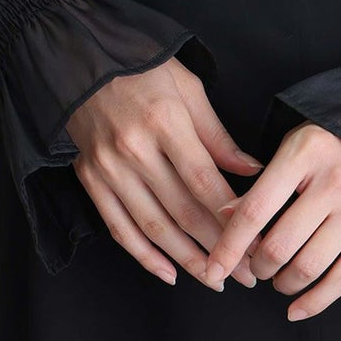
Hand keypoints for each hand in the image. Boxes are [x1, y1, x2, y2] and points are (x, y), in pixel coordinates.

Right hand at [65, 55, 265, 289]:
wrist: (84, 61)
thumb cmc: (144, 68)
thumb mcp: (188, 87)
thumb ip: (217, 135)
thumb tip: (252, 171)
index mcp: (164, 121)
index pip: (203, 181)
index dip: (231, 217)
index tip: (256, 240)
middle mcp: (134, 149)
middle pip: (182, 211)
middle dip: (218, 248)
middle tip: (245, 273)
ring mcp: (109, 168)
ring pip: (153, 227)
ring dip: (187, 260)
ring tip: (215, 279)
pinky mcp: (90, 179)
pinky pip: (119, 228)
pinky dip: (144, 256)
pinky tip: (169, 273)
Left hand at [202, 120, 340, 320]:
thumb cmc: (336, 139)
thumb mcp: (295, 144)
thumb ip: (262, 181)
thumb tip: (224, 214)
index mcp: (305, 153)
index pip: (256, 208)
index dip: (229, 245)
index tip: (213, 268)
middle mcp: (333, 181)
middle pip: (280, 245)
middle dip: (258, 265)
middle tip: (255, 264)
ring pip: (307, 267)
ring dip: (282, 283)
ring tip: (277, 278)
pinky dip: (314, 303)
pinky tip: (296, 309)